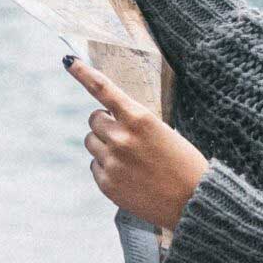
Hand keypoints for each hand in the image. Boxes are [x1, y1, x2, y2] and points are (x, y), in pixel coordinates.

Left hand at [71, 55, 208, 227]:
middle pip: (94, 119)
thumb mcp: (163, 132)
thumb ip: (134, 123)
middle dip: (105, 123)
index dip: (84, 73)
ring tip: (128, 158)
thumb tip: (107, 119)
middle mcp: (121, 137)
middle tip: (124, 135)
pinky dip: (106, 167)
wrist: (193, 201)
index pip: (104, 89)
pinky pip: (94, 166)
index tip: (68, 62)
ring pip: (91, 142)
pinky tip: (128, 175)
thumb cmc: (183, 163)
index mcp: (139, 118)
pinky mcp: (106, 183)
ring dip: (104, 145)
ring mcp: (111, 161)